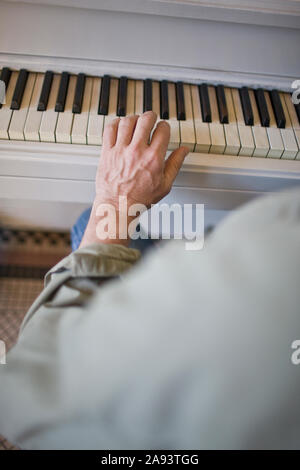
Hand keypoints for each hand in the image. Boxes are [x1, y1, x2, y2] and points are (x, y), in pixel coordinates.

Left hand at [80, 111, 188, 246]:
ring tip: (136, 122)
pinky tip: (120, 126)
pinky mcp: (107, 152)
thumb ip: (175, 164)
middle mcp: (137, 151)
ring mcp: (120, 150)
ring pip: (127, 121)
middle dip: (151, 116)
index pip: (163, 130)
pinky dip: (116, 123)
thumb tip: (184, 150)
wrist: (117, 206)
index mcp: (153, 158)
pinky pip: (110, 129)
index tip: (163, 129)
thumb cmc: (140, 199)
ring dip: (134, 119)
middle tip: (151, 118)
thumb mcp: (165, 184)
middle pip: (145, 120)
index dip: (165, 126)